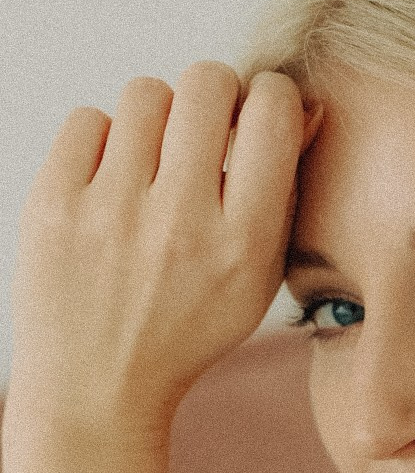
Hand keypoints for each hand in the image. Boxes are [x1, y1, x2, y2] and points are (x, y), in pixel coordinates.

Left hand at [8, 63, 322, 442]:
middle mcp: (181, 225)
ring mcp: (112, 212)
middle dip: (213, 95)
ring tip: (152, 163)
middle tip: (203, 129)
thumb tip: (301, 106)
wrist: (96, 389)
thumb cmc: (184, 330)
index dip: (269, 97)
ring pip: (147, 92)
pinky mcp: (54, 204)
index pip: (273, 112)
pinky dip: (103, 141)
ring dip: (157, 117)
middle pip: (207, 83)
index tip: (256, 115)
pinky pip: (89, 120)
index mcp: (243, 245)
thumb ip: (283, 195)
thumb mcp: (257, 281)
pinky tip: (110, 182)